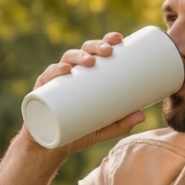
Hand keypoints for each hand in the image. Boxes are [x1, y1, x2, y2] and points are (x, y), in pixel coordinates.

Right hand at [22, 32, 145, 155]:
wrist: (50, 147)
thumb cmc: (78, 132)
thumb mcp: (103, 129)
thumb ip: (121, 123)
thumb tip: (142, 116)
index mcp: (86, 75)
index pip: (96, 52)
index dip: (106, 40)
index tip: (119, 38)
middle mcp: (71, 73)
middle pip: (83, 51)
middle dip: (96, 46)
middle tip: (108, 51)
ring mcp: (55, 81)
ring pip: (66, 60)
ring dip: (78, 55)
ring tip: (89, 61)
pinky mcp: (41, 93)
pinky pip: (46, 78)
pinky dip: (54, 71)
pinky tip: (64, 70)